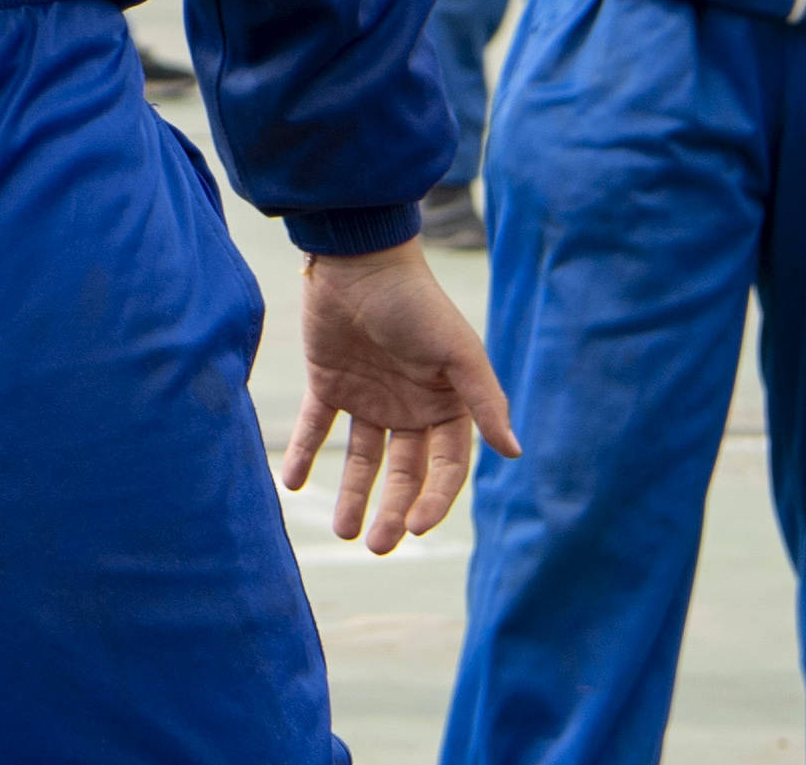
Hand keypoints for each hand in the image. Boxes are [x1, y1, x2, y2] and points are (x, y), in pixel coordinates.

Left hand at [284, 239, 514, 553]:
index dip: (433, 499)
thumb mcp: (457, 352)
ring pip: (362, 459)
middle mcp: (409, 407)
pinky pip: (317, 427)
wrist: (358, 260)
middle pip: (402, 471)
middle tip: (377, 545)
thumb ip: (485, 401)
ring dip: (353, 494)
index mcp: (446, 404)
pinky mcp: (329, 383)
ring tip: (342, 531)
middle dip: (391, 509)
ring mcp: (369, 397)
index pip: (445, 466)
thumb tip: (514, 452)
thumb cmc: (416, 303)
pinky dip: (304, 453)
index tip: (414, 527)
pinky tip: (291, 482)